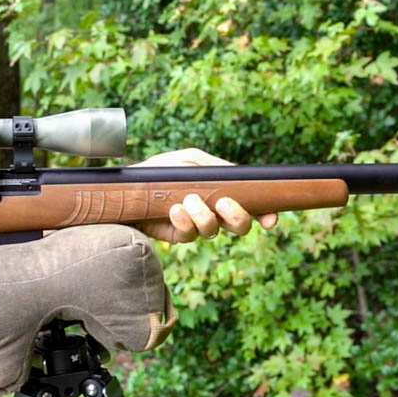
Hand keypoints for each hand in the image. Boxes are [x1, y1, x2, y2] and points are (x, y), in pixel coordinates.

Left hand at [132, 148, 277, 243]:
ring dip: (204, 216)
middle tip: (223, 204)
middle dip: (238, 217)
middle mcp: (213, 212)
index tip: (270, 218)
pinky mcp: (177, 235)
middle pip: (240, 226)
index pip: (252, 206)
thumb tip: (237, 177)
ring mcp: (196, 226)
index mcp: (222, 193)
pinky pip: (188, 235)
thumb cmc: (160, 170)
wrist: (127, 186)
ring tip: (188, 200)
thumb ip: (215, 168)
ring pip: (214, 231)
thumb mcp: (190, 161)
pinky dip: (184, 222)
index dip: (265, 214)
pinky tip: (174, 210)